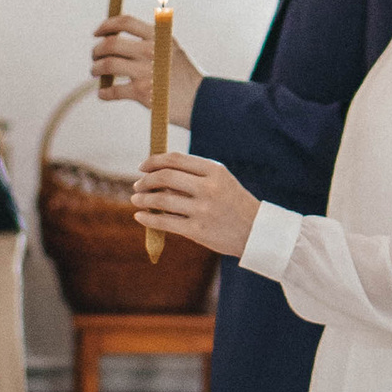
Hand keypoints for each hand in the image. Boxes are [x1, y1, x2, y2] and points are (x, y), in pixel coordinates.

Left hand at [93, 15, 200, 120]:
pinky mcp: (141, 92)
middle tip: (94, 56)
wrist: (200, 101)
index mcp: (158, 37)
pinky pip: (113, 90)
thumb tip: (118, 39)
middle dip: (97, 50)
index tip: (97, 32)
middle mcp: (150, 51)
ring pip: (107, 65)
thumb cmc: (184, 77)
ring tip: (95, 72)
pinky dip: (104, 92)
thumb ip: (151, 41)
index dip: (107, 25)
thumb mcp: (172, 49)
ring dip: (96, 68)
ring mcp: (145, 71)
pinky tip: (103, 94)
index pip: (125, 22)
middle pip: (111, 44)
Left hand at [131, 152, 256, 258]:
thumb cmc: (233, 203)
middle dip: (146, 180)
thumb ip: (194, 173)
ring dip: (143, 199)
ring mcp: (203, 210)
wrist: (256, 232)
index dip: (154, 161)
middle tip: (137, 185)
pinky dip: (148, 219)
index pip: (175, 159)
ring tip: (136, 199)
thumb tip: (157, 171)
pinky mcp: (198, 231)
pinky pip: (165, 223)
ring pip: (162, 201)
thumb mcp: (221, 180)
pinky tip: (140, 216)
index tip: (142, 166)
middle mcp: (208, 188)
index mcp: (214, 170)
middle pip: (165, 177)